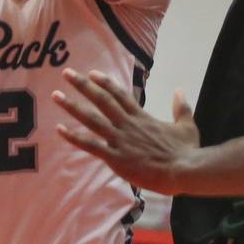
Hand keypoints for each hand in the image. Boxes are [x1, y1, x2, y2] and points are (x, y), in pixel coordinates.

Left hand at [54, 69, 200, 193]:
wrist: (183, 170)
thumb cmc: (186, 151)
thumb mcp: (187, 125)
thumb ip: (181, 107)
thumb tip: (180, 90)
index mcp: (141, 117)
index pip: (120, 94)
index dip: (105, 82)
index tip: (92, 73)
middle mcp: (127, 124)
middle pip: (101, 100)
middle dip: (83, 86)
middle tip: (66, 73)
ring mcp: (120, 140)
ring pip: (92, 119)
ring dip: (72, 107)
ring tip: (56, 96)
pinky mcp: (116, 157)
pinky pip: (91, 145)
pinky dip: (75, 137)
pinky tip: (60, 130)